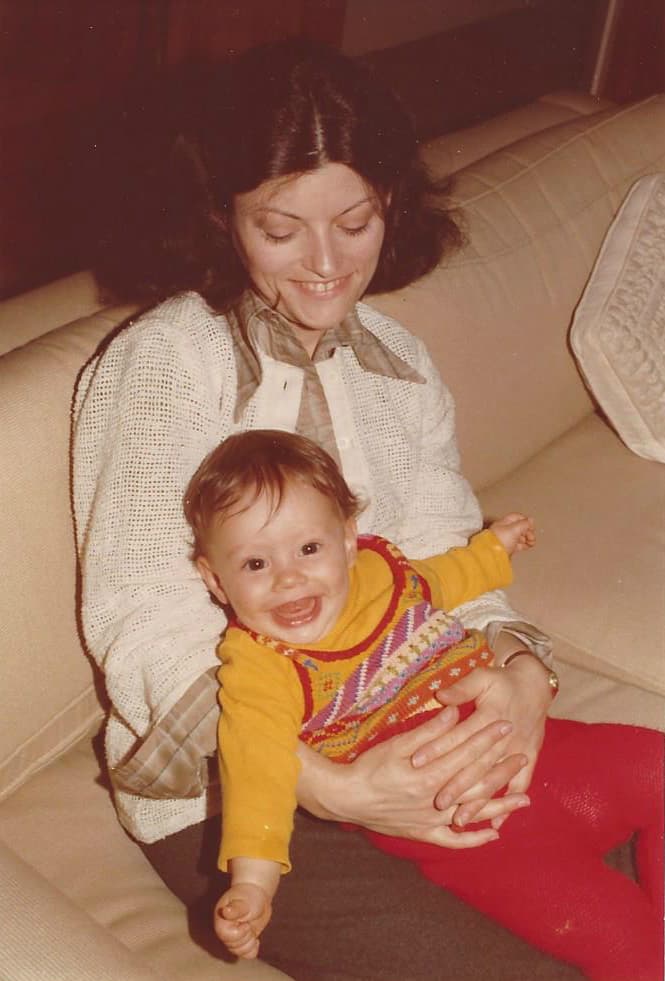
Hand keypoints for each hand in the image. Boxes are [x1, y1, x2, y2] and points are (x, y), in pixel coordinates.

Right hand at [214, 883, 271, 959]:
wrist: (258, 895)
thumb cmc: (249, 896)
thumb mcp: (244, 902)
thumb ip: (235, 909)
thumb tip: (225, 912)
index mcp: (221, 920)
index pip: (226, 936)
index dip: (239, 932)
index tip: (246, 922)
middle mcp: (224, 930)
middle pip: (233, 946)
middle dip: (245, 936)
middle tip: (249, 922)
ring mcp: (233, 936)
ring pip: (239, 952)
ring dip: (249, 942)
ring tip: (251, 928)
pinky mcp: (242, 940)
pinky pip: (245, 954)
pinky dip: (252, 950)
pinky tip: (255, 939)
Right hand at [297, 705, 528, 848]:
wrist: (346, 798)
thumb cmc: (369, 767)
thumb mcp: (397, 743)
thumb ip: (428, 731)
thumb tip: (454, 712)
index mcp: (430, 774)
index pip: (467, 752)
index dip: (488, 738)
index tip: (506, 726)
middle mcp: (436, 800)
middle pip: (477, 781)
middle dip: (502, 768)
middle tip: (523, 755)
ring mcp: (432, 820)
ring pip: (473, 812)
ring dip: (500, 805)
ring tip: (524, 799)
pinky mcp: (424, 833)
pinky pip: (455, 840)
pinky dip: (475, 839)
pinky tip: (493, 834)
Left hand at [433, 656, 549, 826]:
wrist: (535, 684)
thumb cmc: (503, 680)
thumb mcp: (482, 677)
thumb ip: (461, 688)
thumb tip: (440, 695)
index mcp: (490, 716)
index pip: (459, 737)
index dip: (438, 748)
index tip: (416, 761)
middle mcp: (505, 738)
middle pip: (477, 766)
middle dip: (457, 786)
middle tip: (437, 803)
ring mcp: (518, 751)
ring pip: (495, 781)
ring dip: (478, 802)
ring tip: (459, 820)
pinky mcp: (528, 758)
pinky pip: (520, 785)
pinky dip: (507, 805)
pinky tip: (495, 826)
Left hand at [489, 513, 534, 555]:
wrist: (492, 555)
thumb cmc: (500, 541)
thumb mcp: (515, 529)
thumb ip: (524, 524)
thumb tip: (530, 520)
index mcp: (503, 522)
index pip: (517, 517)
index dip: (526, 521)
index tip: (531, 527)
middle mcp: (503, 530)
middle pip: (519, 527)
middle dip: (527, 531)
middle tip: (532, 537)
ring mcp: (505, 540)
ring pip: (519, 536)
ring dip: (527, 538)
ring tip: (531, 543)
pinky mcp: (507, 549)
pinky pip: (517, 545)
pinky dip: (524, 545)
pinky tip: (528, 546)